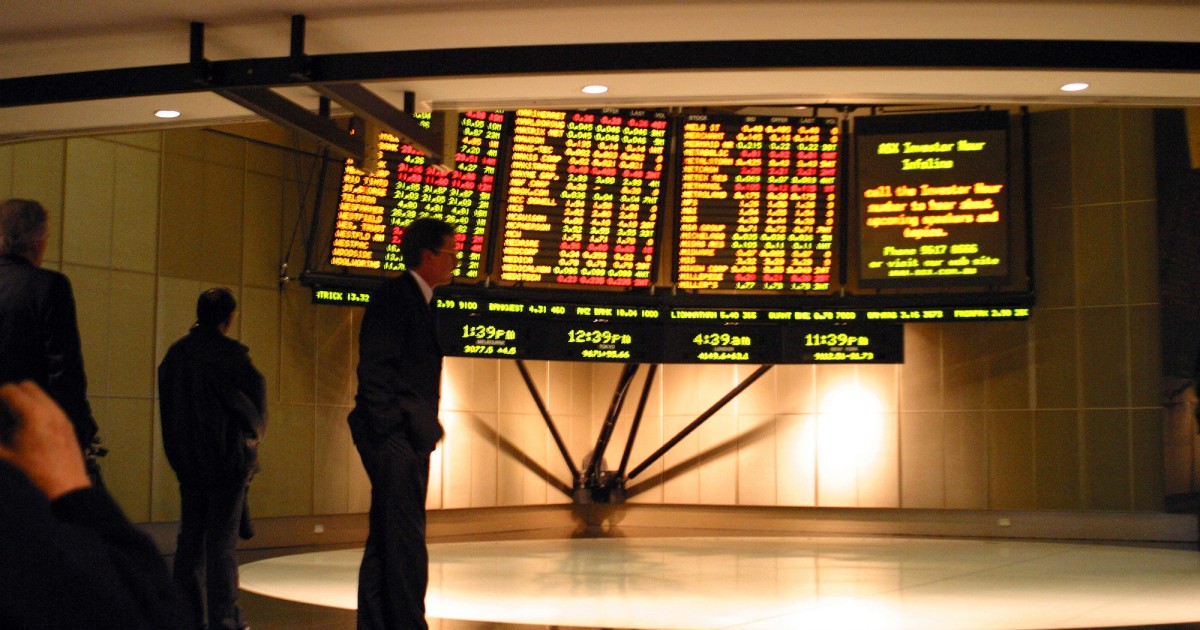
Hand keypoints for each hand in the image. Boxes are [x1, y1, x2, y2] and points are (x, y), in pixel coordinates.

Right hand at [0, 381, 90, 499]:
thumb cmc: (35, 478)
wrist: (66, 492)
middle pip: (27, 387)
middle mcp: (52, 412)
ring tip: (12, 424)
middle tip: (0, 415)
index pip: (10, 390)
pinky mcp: (69, 427)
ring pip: (41, 397)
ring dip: (25, 403)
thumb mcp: (4, 457)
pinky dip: (38, 412)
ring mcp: (63, 418)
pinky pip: (51, 409)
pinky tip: (28, 432)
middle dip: (11, 396)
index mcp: (34, 415)